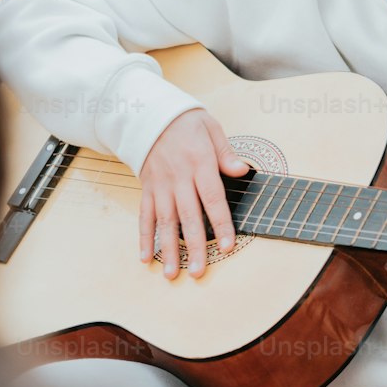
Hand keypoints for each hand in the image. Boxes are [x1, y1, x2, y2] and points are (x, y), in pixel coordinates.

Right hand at [138, 108, 249, 278]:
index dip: (221, 223)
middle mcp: (178, 178)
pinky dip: (144, 237)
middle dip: (194, 247)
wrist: (148, 112)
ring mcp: (160, 185)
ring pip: (165, 221)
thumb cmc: (185, 121)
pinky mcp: (147, 188)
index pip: (212, 199)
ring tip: (172, 274)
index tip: (228, 246)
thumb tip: (242, 171)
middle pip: (188, 217)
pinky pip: (145, 215)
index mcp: (198, 163)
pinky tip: (146, 258)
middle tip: (199, 272)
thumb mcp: (210, 127)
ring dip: (168, 250)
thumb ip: (225, 153)